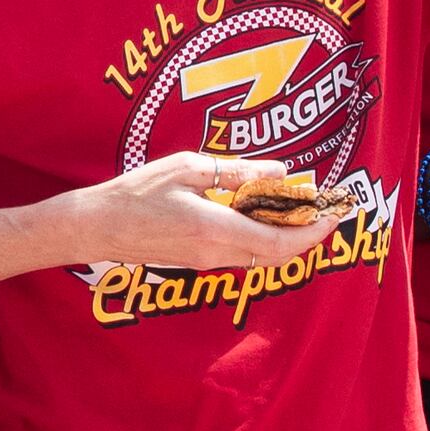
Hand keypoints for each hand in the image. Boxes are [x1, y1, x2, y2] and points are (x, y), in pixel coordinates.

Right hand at [75, 153, 340, 271]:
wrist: (96, 227)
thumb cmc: (135, 193)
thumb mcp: (186, 168)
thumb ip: (236, 172)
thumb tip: (279, 171)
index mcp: (215, 228)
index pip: (279, 241)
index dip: (312, 231)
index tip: (333, 214)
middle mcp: (215, 252)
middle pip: (278, 255)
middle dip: (307, 236)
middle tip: (324, 211)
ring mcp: (206, 261)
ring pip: (261, 257)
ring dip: (285, 237)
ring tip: (296, 208)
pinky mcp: (197, 261)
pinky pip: (242, 254)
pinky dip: (262, 239)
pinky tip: (261, 215)